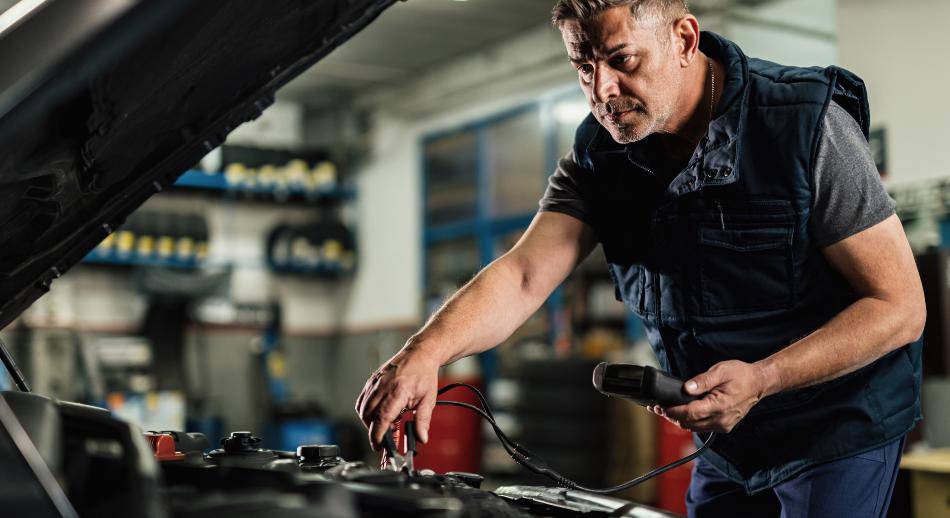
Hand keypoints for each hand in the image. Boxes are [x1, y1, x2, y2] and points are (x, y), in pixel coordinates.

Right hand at [355, 344, 439, 448]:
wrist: (420, 354)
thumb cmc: (424, 374)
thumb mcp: (428, 399)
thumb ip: (422, 420)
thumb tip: (421, 438)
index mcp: (398, 391)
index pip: (382, 418)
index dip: (377, 435)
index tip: (379, 446)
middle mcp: (383, 387)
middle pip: (369, 416)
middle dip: (374, 431)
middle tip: (387, 437)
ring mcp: (375, 383)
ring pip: (363, 410)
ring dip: (370, 422)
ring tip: (385, 425)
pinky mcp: (371, 381)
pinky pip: (362, 401)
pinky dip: (366, 412)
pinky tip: (378, 414)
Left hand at [649, 360, 768, 432]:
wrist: (758, 383)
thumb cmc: (740, 375)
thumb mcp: (720, 371)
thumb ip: (702, 381)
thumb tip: (686, 388)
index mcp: (719, 406)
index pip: (690, 413)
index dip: (672, 411)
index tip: (660, 407)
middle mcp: (721, 420)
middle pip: (689, 423)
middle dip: (671, 416)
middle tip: (657, 408)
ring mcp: (723, 425)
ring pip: (694, 428)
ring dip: (679, 420)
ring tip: (666, 410)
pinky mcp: (723, 426)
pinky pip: (701, 428)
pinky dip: (690, 422)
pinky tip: (681, 413)